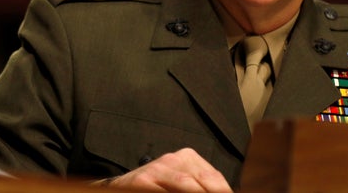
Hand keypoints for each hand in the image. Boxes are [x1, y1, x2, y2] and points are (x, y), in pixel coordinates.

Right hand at [107, 148, 232, 191]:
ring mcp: (157, 169)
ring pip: (186, 186)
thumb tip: (226, 192)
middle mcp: (173, 159)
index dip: (225, 191)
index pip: (216, 179)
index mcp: (188, 158)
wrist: (121, 187)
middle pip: (204, 182)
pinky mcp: (142, 181)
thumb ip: (201, 186)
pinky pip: (163, 192)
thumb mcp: (182, 183)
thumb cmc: (157, 188)